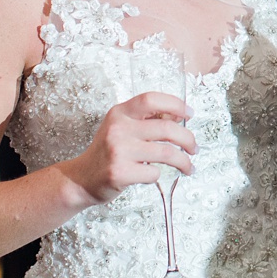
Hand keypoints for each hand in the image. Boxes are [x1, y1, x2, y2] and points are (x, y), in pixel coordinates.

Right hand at [61, 91, 196, 203]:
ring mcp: (119, 150)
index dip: (175, 104)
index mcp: (120, 113)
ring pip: (166, 152)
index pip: (150, 99)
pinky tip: (156, 176)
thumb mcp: (121, 127)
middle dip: (187, 138)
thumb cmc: (108, 151)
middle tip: (194, 147)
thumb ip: (145, 120)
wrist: (82, 178)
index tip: (189, 114)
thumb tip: (178, 116)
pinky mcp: (120, 172)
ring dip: (183, 161)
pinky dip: (159, 175)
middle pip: (165, 127)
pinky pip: (153, 173)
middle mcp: (119, 128)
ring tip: (188, 166)